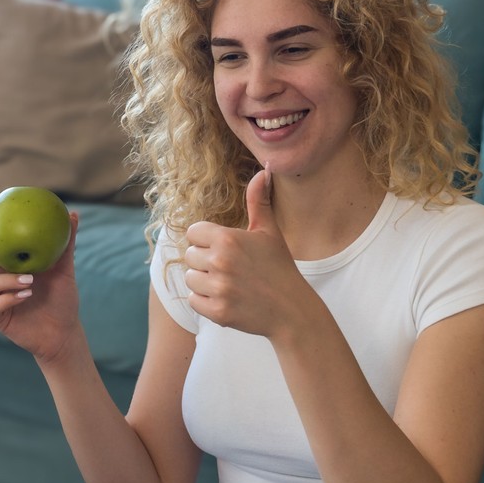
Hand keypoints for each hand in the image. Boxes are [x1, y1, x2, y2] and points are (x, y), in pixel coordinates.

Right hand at [0, 210, 83, 364]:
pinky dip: (9, 298)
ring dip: (5, 279)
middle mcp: (0, 280)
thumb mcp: (66, 270)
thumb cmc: (63, 299)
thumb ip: (66, 244)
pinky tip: (26, 295)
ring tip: (29, 280)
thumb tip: (74, 213)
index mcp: (10, 266)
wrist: (63, 332)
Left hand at [182, 169, 317, 338]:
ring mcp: (218, 288)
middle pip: (190, 256)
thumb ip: (258, 201)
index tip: (224, 248)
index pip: (193, 232)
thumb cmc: (279, 267)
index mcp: (228, 239)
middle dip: (206, 262)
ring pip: (190, 279)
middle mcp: (220, 262)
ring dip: (205, 282)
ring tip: (229, 283)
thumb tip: (263, 170)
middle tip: (231, 268)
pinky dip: (206, 301)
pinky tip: (228, 298)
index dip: (206, 240)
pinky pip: (193, 300)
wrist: (292, 310)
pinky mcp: (217, 311)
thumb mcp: (269, 232)